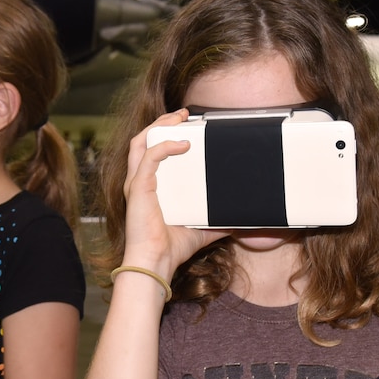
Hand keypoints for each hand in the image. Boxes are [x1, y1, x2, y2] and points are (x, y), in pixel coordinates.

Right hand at [120, 109, 229, 275]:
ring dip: (159, 126)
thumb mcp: (202, 230)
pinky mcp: (138, 188)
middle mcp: (139, 181)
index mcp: (150, 187)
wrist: (157, 262)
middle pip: (143, 139)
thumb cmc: (171, 248)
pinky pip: (149, 157)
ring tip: (178, 118)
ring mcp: (136, 183)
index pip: (152, 151)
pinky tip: (183, 143)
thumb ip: (218, 222)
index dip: (165, 133)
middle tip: (183, 115)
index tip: (187, 125)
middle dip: (162, 122)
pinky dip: (164, 146)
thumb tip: (241, 222)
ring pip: (140, 142)